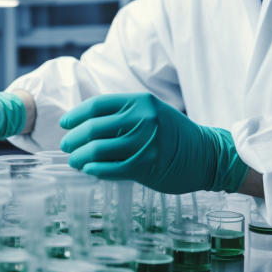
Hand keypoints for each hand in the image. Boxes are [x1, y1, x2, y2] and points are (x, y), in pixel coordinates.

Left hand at [59, 93, 247, 193]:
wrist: (206, 155)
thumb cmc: (174, 135)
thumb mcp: (151, 113)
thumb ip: (124, 115)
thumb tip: (85, 125)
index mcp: (140, 101)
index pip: (97, 105)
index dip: (76, 115)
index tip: (65, 123)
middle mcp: (142, 118)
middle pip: (93, 128)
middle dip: (73, 138)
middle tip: (66, 146)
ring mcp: (144, 142)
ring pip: (98, 150)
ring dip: (80, 157)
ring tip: (75, 160)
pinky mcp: (145, 165)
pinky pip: (110, 169)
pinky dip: (95, 170)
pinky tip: (89, 170)